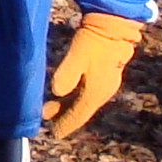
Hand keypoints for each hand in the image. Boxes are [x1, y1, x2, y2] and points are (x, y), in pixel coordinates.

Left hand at [42, 13, 144, 136]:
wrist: (114, 26)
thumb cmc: (94, 41)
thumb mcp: (77, 57)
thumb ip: (66, 75)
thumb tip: (57, 92)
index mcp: (95, 93)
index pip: (78, 115)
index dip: (65, 124)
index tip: (54, 134)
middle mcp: (103, 93)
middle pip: (81, 110)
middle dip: (64, 116)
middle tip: (46, 118)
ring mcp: (107, 84)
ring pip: (84, 101)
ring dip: (68, 106)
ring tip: (51, 108)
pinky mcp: (106, 75)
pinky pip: (88, 93)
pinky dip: (75, 97)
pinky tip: (67, 92)